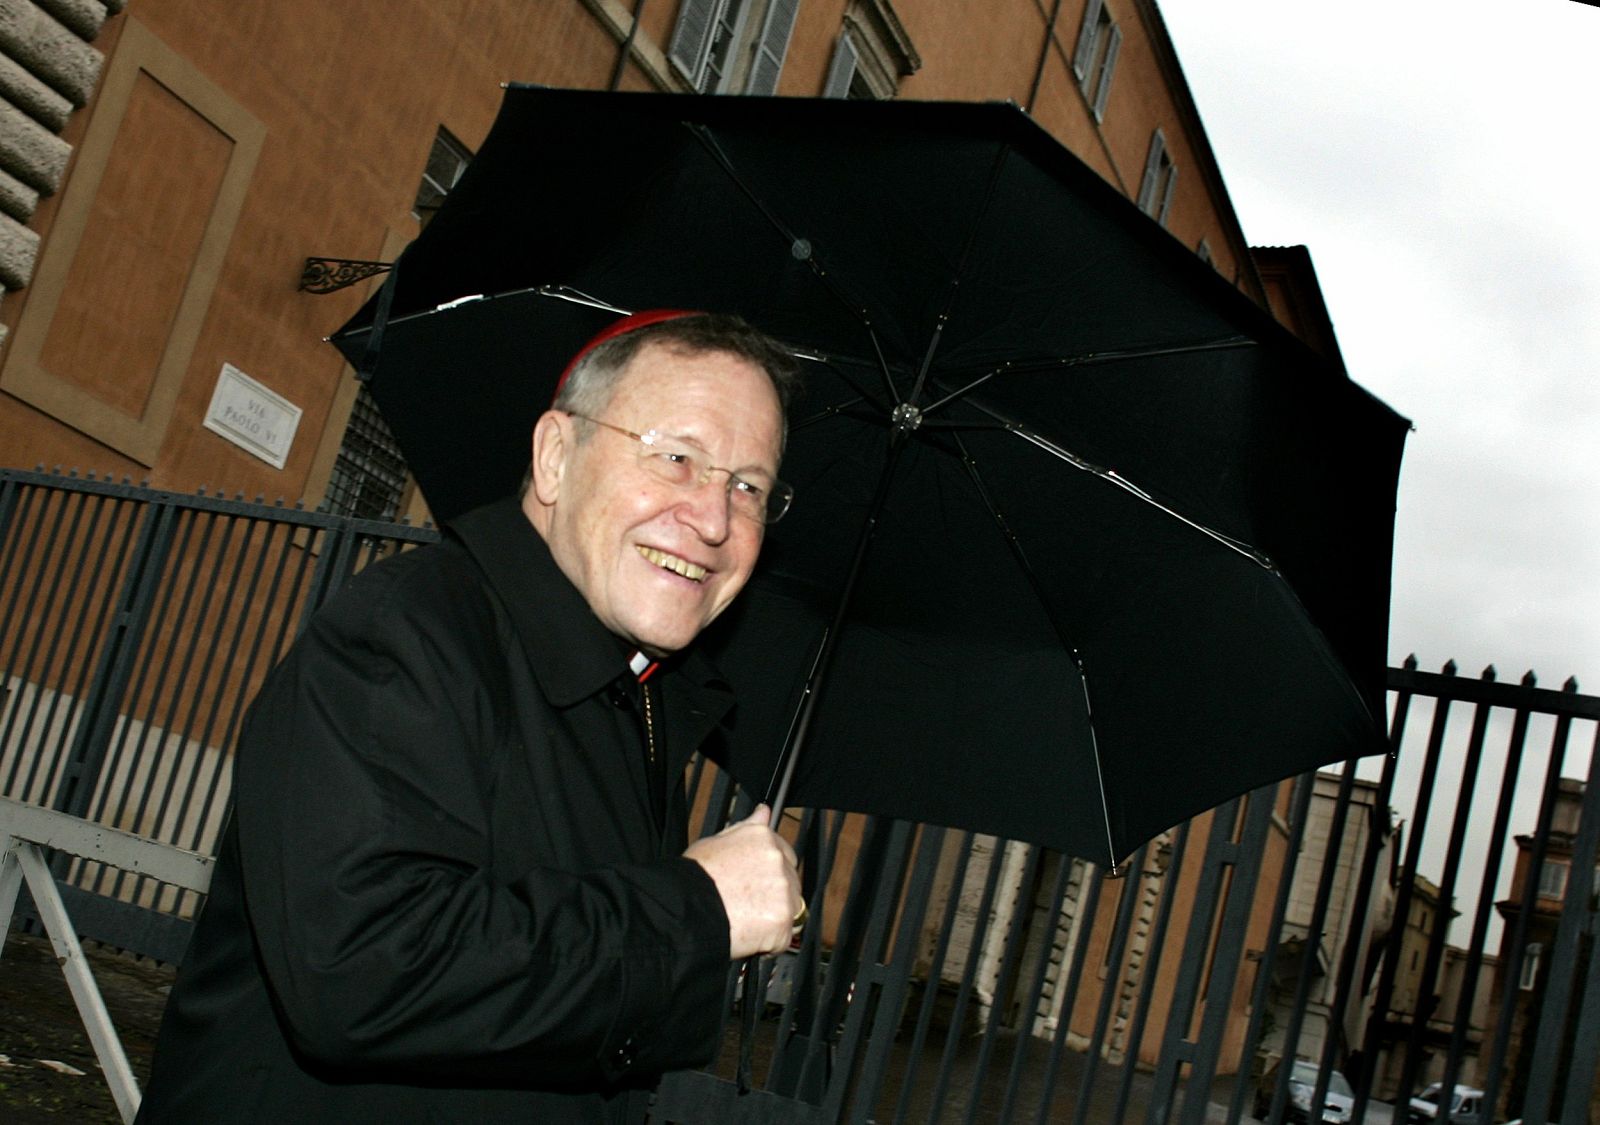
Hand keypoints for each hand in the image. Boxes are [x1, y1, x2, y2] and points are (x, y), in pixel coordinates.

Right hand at [684, 804, 801, 958]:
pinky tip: (748, 935)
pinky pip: (784, 935)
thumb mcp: (715, 841)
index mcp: (763, 838)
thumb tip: (763, 811)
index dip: (770, 873)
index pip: (785, 855)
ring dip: (773, 917)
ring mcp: (783, 890)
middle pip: (790, 882)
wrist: (686, 910)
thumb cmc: (694, 878)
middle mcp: (777, 860)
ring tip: (744, 919)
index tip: (758, 884)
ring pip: (791, 909)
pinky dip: (770, 941)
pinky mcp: (783, 919)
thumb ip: (746, 827)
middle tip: (746, 904)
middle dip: (774, 895)